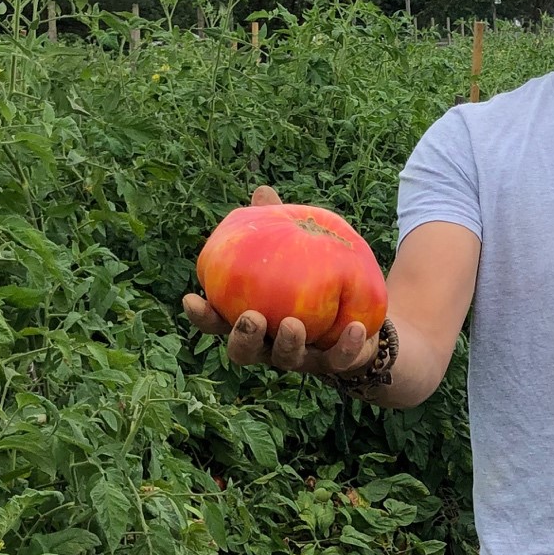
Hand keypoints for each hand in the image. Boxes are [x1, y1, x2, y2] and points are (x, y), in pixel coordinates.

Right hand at [182, 185, 380, 378]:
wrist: (361, 313)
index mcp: (251, 320)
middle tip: (249, 318)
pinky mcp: (337, 362)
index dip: (203, 316)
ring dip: (287, 343)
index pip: (218, 322)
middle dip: (243, 338)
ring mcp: (302, 358)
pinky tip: (356, 328)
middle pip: (244, 352)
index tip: (192, 299)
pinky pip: (340, 359)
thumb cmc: (313, 276)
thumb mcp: (296, 249)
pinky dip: (347, 346)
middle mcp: (270, 344)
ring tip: (292, 324)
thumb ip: (275, 226)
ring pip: (287, 359)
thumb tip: (262, 191)